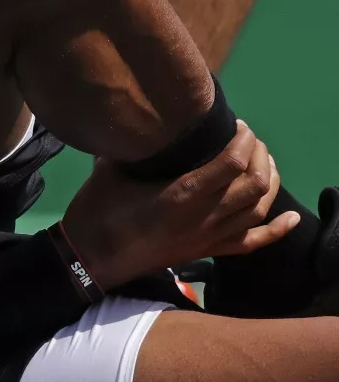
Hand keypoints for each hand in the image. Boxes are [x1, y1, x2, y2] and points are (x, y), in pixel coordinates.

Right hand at [61, 122, 300, 288]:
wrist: (90, 258)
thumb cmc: (96, 213)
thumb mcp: (108, 170)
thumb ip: (131, 147)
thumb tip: (140, 123)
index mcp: (182, 194)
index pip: (232, 163)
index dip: (243, 140)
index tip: (237, 124)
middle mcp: (204, 216)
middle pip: (255, 183)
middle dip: (260, 156)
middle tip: (248, 140)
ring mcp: (209, 237)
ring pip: (259, 209)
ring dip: (270, 181)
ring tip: (263, 163)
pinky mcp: (207, 251)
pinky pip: (252, 243)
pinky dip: (276, 229)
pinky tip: (291, 218)